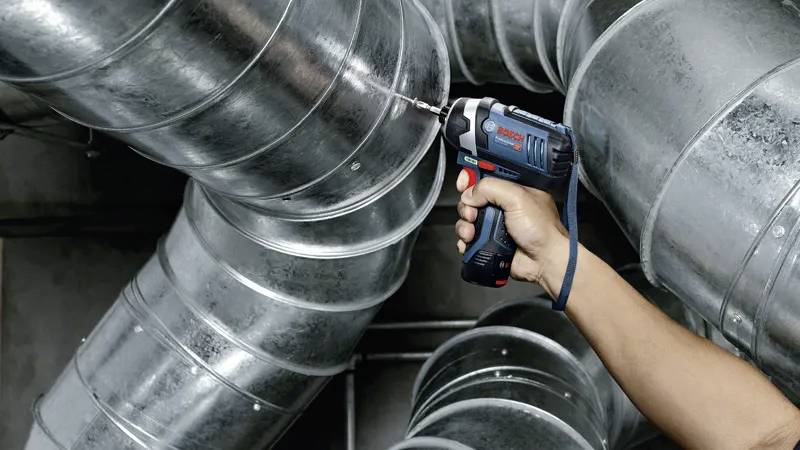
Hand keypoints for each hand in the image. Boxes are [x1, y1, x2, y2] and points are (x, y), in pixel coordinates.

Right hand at [455, 170, 569, 296]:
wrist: (544, 262)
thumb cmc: (542, 230)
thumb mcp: (518, 198)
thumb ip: (491, 188)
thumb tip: (469, 194)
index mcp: (513, 189)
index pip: (487, 175)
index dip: (471, 177)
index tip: (463, 184)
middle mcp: (504, 205)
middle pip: (472, 198)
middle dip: (467, 206)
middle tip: (472, 214)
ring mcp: (496, 224)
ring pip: (468, 219)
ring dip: (464, 226)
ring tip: (471, 233)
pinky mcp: (490, 241)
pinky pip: (469, 238)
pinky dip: (465, 241)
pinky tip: (469, 243)